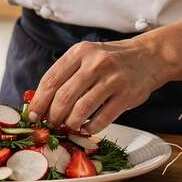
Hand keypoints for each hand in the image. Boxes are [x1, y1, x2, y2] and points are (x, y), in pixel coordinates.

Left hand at [26, 36, 170, 132]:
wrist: (149, 56)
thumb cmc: (110, 60)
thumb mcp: (86, 57)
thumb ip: (66, 74)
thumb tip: (40, 102)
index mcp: (80, 52)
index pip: (50, 80)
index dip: (38, 101)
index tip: (32, 116)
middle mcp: (95, 63)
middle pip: (63, 97)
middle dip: (53, 116)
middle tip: (51, 125)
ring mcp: (113, 79)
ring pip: (81, 110)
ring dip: (70, 123)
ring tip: (67, 127)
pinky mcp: (127, 95)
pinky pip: (102, 119)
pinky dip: (90, 128)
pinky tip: (86, 128)